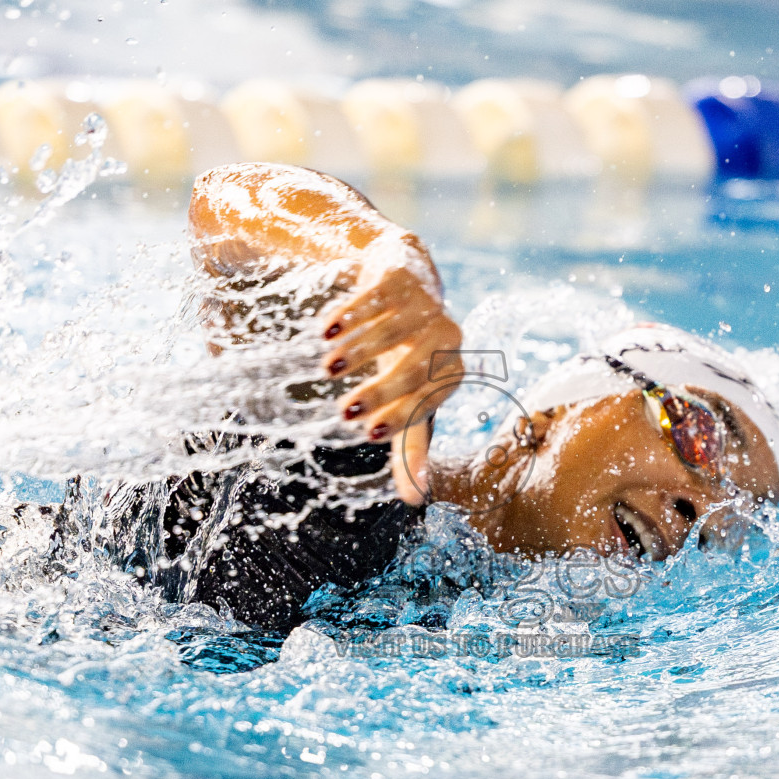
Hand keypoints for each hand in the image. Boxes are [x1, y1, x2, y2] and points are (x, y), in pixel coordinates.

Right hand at [317, 259, 463, 505]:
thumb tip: (418, 501)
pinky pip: (378, 297)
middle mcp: (448, 338)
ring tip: (328, 368)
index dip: (400, 417)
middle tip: (343, 412)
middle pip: (416, 368)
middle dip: (380, 392)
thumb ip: (411, 447)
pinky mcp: (404, 277)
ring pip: (394, 330)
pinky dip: (351, 315)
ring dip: (361, 351)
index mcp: (451, 373)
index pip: (428, 400)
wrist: (405, 282)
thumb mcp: (408, 399)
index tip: (366, 433)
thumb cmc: (406, 354)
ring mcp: (428, 304)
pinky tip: (326, 331)